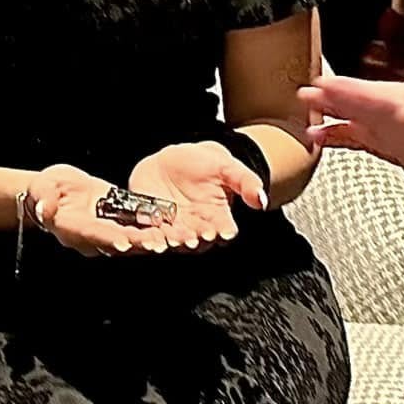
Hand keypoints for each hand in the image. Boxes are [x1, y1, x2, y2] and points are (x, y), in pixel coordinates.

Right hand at [24, 164, 170, 256]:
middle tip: (157, 244)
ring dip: (149, 242)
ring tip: (168, 241)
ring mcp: (104, 235)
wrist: (55, 194)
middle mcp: (89, 237)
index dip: (108, 238)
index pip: (90, 234)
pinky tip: (169, 232)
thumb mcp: (42, 189)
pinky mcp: (116, 228)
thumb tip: (43, 208)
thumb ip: (44, 199)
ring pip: (129, 242)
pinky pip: (135, 233)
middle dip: (137, 244)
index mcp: (71, 228)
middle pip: (116, 243)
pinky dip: (152, 234)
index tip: (123, 242)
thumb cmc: (47, 190)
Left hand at [129, 141, 270, 251]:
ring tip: (164, 242)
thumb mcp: (227, 167)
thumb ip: (246, 182)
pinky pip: (148, 234)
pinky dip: (144, 238)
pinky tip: (142, 237)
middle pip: (197, 239)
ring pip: (172, 240)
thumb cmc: (206, 165)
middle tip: (192, 239)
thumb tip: (262, 200)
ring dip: (168, 243)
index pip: (224, 229)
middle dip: (194, 240)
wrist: (175, 160)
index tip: (222, 232)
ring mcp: (174, 228)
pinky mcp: (152, 225)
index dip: (223, 231)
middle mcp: (197, 228)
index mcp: (218, 218)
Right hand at [302, 69, 403, 178]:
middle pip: (364, 101)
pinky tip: (316, 139)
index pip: (391, 101)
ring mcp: (388, 121)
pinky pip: (354, 133)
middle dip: (340, 96)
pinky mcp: (384, 135)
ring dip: (330, 112)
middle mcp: (401, 109)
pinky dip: (335, 136)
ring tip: (304, 110)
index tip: (340, 89)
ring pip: (354, 114)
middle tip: (311, 90)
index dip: (364, 97)